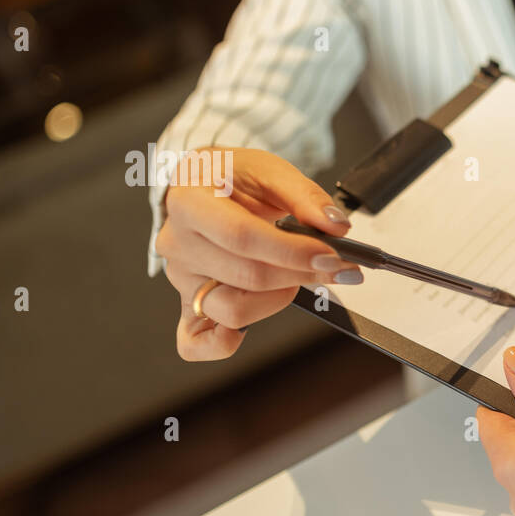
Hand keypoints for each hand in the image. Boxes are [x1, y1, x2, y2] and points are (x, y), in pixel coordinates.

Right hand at [154, 147, 364, 360]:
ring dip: (277, 300)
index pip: (242, 237)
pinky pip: (193, 341)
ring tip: (295, 276)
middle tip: (336, 266)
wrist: (201, 186)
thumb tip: (336, 226)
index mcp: (189, 202)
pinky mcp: (187, 303)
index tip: (333, 256)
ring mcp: (180, 278)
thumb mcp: (269, 170)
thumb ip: (306, 196)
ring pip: (231, 310)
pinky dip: (219, 344)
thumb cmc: (231, 178)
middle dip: (301, 274)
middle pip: (246, 276)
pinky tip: (244, 334)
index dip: (292, 252)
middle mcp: (178, 243)